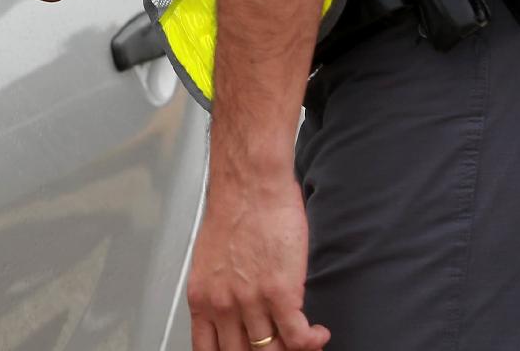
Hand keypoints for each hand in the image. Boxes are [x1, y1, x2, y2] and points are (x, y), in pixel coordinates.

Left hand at [187, 173, 329, 350]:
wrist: (249, 184)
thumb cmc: (234, 212)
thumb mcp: (211, 261)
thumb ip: (220, 291)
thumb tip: (234, 315)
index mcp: (202, 297)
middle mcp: (222, 304)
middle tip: (280, 347)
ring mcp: (251, 301)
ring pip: (272, 350)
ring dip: (292, 349)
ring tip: (302, 342)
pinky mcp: (280, 292)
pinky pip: (298, 337)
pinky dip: (311, 341)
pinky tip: (317, 333)